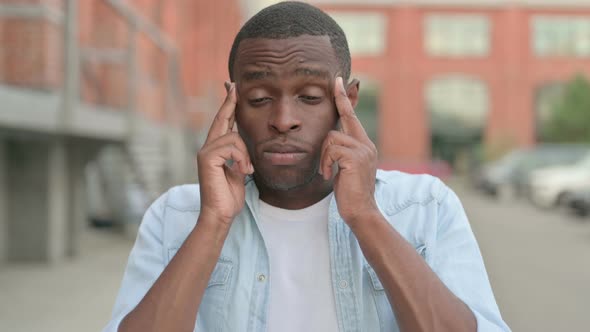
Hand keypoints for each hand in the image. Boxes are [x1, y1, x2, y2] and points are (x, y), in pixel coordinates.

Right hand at [197, 82, 253, 225]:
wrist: (220, 214)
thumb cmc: (229, 197)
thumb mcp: (239, 172)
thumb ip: (239, 157)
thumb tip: (244, 146)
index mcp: (216, 150)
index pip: (223, 123)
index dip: (228, 106)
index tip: (233, 89)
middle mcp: (208, 148)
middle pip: (221, 119)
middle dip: (229, 102)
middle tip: (233, 85)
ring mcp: (205, 152)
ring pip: (234, 138)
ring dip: (246, 155)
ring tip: (247, 171)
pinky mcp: (207, 158)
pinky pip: (232, 147)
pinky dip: (242, 159)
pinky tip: (242, 172)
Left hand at [320, 77, 378, 225]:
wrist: (360, 211)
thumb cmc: (349, 192)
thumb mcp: (345, 167)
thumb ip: (341, 152)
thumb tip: (330, 141)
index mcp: (364, 145)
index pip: (352, 116)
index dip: (344, 98)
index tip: (338, 80)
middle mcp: (366, 144)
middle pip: (343, 120)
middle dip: (334, 117)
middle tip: (331, 114)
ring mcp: (363, 150)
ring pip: (331, 138)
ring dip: (324, 156)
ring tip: (328, 172)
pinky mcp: (355, 157)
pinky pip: (331, 150)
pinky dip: (326, 163)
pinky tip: (329, 175)